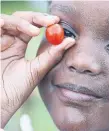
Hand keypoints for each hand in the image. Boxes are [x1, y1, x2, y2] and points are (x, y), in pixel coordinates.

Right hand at [0, 11, 74, 126]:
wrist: (1, 103)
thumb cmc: (16, 89)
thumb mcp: (37, 69)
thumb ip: (52, 55)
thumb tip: (71, 41)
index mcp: (19, 45)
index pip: (32, 26)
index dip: (44, 21)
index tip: (57, 21)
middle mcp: (8, 40)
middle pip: (21, 19)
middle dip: (36, 18)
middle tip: (51, 21)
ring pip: (9, 21)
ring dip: (22, 23)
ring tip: (35, 32)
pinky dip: (0, 23)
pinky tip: (6, 25)